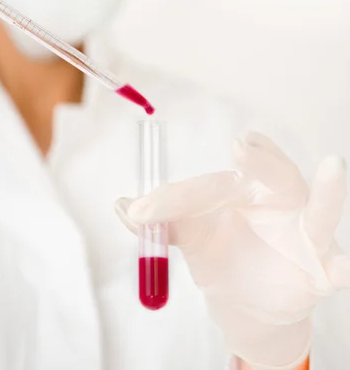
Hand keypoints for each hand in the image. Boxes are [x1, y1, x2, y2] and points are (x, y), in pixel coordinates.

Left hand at [116, 132, 349, 369]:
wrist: (247, 302)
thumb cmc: (222, 255)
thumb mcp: (190, 238)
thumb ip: (162, 221)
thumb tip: (121, 206)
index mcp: (244, 188)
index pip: (212, 185)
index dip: (176, 198)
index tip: (138, 211)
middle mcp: (279, 202)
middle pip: (276, 175)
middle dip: (262, 160)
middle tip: (241, 147)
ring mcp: (305, 235)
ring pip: (320, 212)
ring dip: (327, 192)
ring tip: (333, 165)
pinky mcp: (322, 271)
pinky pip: (339, 269)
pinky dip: (346, 267)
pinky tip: (346, 268)